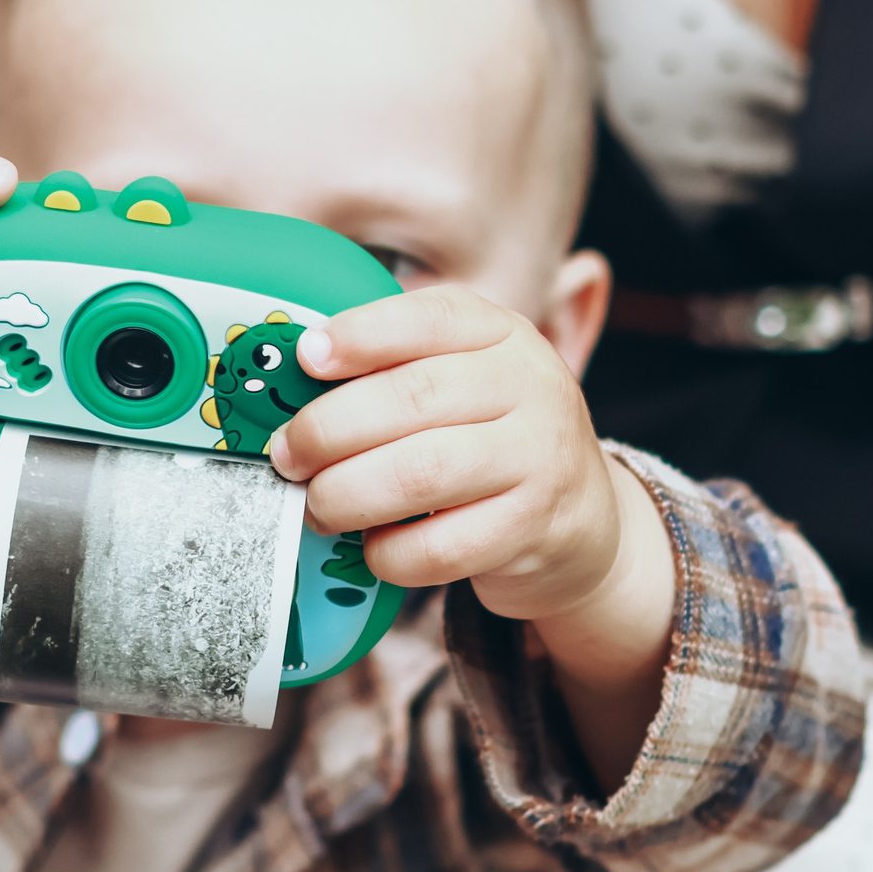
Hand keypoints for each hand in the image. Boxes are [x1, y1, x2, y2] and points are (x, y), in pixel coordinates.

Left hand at [267, 287, 676, 780]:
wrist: (585, 516)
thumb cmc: (493, 437)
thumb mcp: (464, 378)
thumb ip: (396, 369)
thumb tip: (293, 377)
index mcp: (501, 333)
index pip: (429, 318)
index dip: (360, 336)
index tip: (306, 358)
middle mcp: (529, 385)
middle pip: (411, 399)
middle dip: (327, 430)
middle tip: (287, 456)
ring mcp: (538, 457)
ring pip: (421, 474)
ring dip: (347, 495)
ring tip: (317, 506)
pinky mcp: (533, 528)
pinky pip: (441, 546)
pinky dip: (389, 552)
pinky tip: (374, 548)